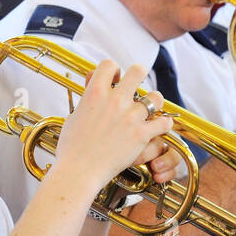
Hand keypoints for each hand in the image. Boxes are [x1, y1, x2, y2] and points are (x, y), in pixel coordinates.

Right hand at [54, 61, 173, 190]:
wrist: (78, 171)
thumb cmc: (71, 148)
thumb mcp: (73, 116)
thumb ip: (86, 99)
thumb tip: (91, 87)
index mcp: (95, 94)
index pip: (109, 64)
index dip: (114, 70)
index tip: (114, 81)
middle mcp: (114, 101)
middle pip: (137, 70)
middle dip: (139, 75)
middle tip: (136, 87)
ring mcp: (130, 117)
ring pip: (155, 96)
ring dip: (154, 101)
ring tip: (150, 109)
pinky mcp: (141, 134)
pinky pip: (163, 123)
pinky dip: (164, 125)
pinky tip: (159, 127)